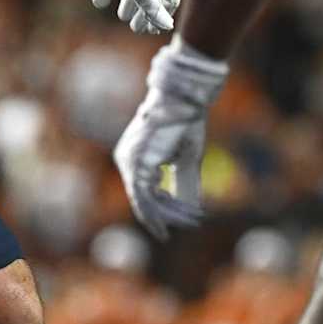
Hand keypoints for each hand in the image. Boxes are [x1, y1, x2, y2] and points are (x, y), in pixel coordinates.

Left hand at [114, 39, 227, 239]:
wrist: (184, 100)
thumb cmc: (186, 124)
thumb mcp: (186, 159)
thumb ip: (183, 183)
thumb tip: (191, 207)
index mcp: (135, 158)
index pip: (144, 192)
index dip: (164, 210)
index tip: (184, 221)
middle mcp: (127, 161)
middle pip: (143, 201)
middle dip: (169, 216)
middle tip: (192, 223)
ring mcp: (128, 163)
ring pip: (146, 203)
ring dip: (173, 213)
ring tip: (195, 218)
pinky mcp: (135, 164)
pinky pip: (148, 197)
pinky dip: (169, 208)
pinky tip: (188, 211)